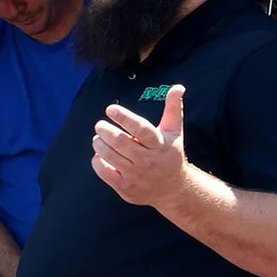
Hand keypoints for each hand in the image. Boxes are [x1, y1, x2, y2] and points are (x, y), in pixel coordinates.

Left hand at [92, 86, 188, 208]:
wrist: (173, 189)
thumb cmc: (170, 154)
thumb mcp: (174, 132)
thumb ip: (173, 109)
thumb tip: (178, 87)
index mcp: (159, 144)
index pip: (140, 129)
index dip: (124, 118)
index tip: (110, 109)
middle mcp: (148, 161)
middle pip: (120, 142)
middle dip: (105, 131)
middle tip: (99, 125)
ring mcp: (136, 175)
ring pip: (109, 155)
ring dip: (99, 143)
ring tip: (99, 137)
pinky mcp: (126, 188)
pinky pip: (104, 172)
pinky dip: (97, 161)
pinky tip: (99, 154)